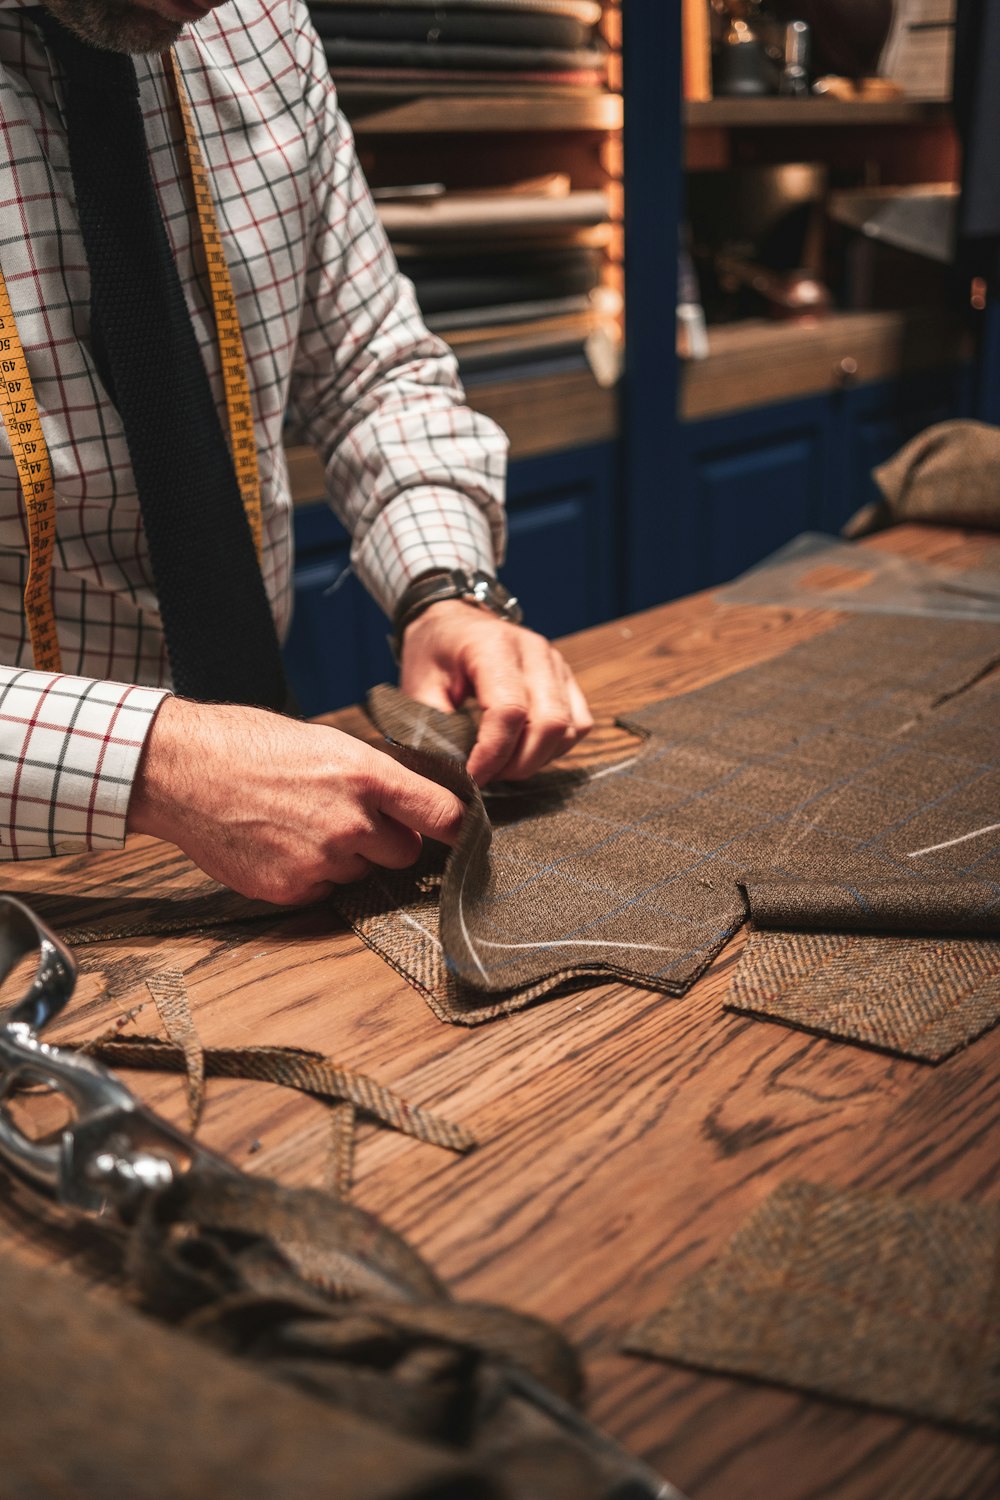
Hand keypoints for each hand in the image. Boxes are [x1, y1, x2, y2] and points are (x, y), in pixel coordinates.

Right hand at [127, 697, 464, 903]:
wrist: (181, 770)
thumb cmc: (249, 745)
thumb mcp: (326, 743)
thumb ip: (373, 780)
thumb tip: (410, 808)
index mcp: (366, 775)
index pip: (442, 815)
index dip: (459, 828)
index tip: (467, 836)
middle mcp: (351, 823)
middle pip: (406, 852)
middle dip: (388, 840)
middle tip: (349, 817)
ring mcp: (321, 861)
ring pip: (361, 872)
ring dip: (345, 857)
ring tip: (299, 823)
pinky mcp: (291, 889)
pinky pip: (323, 890)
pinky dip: (310, 874)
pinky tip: (278, 844)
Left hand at [399, 601, 592, 783]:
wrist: (452, 622)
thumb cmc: (434, 653)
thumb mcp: (418, 686)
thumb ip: (434, 727)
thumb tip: (453, 771)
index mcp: (493, 646)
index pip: (509, 711)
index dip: (492, 754)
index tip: (471, 776)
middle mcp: (533, 651)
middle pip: (548, 724)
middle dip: (518, 764)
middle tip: (487, 775)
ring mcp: (556, 663)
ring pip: (568, 729)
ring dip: (537, 759)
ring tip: (503, 764)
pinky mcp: (566, 678)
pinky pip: (578, 724)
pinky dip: (556, 748)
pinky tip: (525, 750)